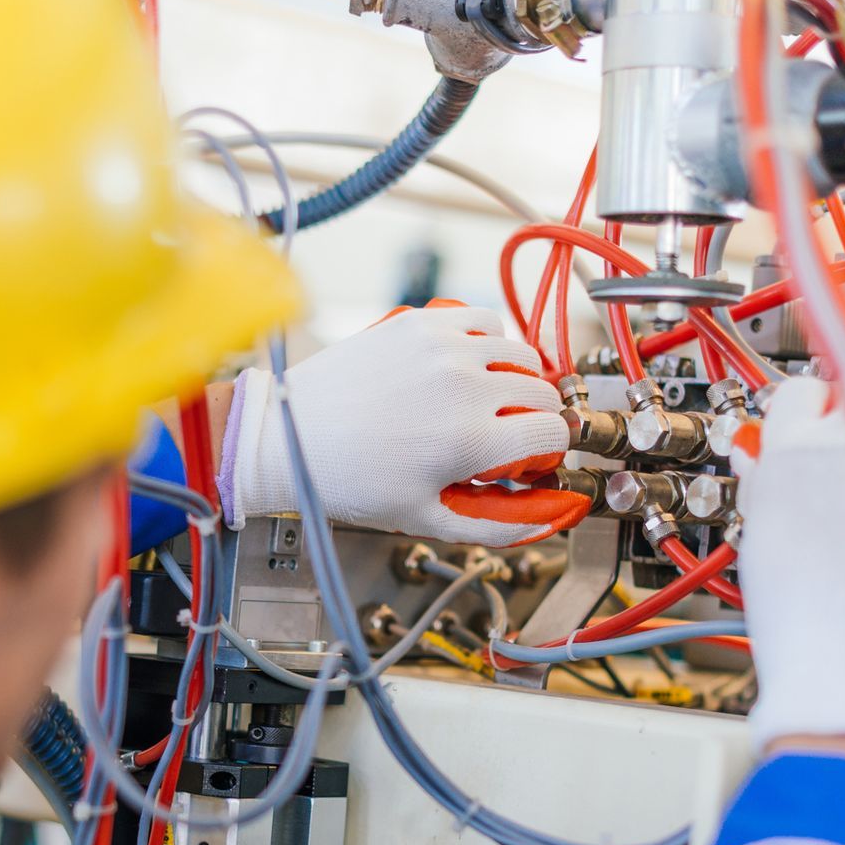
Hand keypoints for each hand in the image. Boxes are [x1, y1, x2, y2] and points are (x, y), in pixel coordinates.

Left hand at [219, 301, 589, 546]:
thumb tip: (544, 519)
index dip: (548, 450)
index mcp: (471, 439)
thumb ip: (496, 524)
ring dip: (518, 377)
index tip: (531, 457)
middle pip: (542, 392)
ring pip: (521, 352)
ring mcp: (444, 348)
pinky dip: (488, 340)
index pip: (553, 432)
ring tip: (490, 399)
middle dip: (535, 417)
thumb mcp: (425, 517)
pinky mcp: (422, 323)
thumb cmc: (348, 479)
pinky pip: (484, 320)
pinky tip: (470, 364)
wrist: (292, 435)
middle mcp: (465, 385)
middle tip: (507, 433)